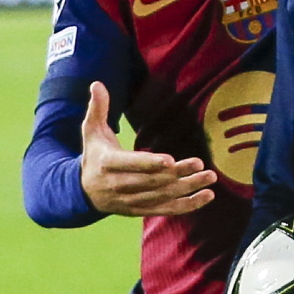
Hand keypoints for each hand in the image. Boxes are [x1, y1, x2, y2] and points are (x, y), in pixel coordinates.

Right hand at [79, 82, 216, 216]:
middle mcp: (118, 185)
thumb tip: (97, 83)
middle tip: (201, 164)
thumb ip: (97, 108)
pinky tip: (206, 197)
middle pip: (151, 182)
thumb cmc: (94, 154)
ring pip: (162, 197)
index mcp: (107, 164)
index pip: (130, 165)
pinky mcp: (140, 210)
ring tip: (209, 178)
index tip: (170, 160)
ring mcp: (130, 201)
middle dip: (177, 174)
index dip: (149, 163)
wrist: (84, 191)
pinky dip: (187, 206)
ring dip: (187, 189)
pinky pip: (166, 210)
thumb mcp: (92, 131)